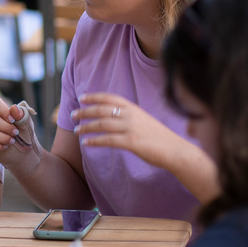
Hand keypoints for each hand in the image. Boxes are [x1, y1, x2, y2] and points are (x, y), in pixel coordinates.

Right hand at [0, 98, 39, 173]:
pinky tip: (4, 146)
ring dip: (2, 138)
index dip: (3, 111)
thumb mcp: (25, 122)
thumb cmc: (22, 133)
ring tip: (11, 141)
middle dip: (5, 127)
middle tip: (15, 132)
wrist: (21, 149)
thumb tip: (14, 108)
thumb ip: (21, 114)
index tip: (13, 120)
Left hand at [71, 93, 185, 168]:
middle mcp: (131, 115)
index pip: (109, 98)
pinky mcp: (131, 142)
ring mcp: (131, 128)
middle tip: (73, 115)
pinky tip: (85, 143)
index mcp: (133, 108)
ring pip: (101, 124)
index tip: (81, 97)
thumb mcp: (143, 120)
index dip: (94, 96)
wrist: (175, 150)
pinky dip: (94, 141)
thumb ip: (128, 116)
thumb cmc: (158, 137)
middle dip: (84, 112)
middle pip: (101, 110)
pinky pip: (107, 140)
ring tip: (76, 130)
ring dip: (86, 127)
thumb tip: (110, 116)